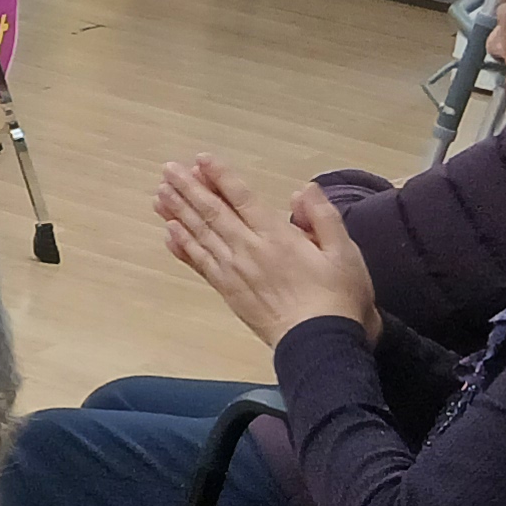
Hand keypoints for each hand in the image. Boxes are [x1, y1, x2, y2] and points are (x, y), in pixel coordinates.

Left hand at [154, 154, 377, 350]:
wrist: (321, 346)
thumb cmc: (339, 299)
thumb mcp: (345, 252)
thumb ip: (322, 217)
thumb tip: (303, 190)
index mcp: (276, 236)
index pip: (241, 198)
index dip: (220, 177)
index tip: (201, 159)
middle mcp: (249, 250)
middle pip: (212, 213)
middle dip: (189, 188)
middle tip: (168, 169)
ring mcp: (234, 272)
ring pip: (199, 235)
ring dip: (178, 212)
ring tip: (160, 194)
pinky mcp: (229, 293)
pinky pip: (200, 265)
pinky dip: (182, 247)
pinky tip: (170, 233)